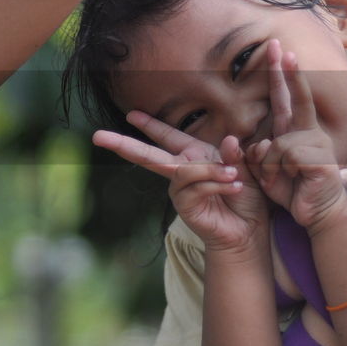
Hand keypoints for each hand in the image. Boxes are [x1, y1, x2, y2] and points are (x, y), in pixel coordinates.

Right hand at [93, 111, 267, 256]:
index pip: (168, 136)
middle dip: (124, 144)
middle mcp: (182, 171)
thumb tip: (229, 140)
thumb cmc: (246, 198)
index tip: (130, 114)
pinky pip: (196, 186)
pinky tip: (235, 187)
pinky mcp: (184, 206)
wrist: (248, 231)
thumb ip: (235, 154)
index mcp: (194, 156)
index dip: (150, 125)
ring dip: (212, 171)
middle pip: (148, 155)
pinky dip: (217, 184)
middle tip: (98, 136)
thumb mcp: (245, 169)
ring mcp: (180, 190)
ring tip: (235, 177)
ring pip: (185, 169)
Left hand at [245, 40, 346, 232]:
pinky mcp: (320, 160)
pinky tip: (293, 182)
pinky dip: (279, 172)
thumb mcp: (266, 170)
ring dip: (269, 166)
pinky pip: (287, 157)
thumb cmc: (292, 189)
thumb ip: (257, 153)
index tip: (282, 51)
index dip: (284, 75)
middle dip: (289, 73)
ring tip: (279, 179)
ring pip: (278, 143)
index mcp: (295, 131)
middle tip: (279, 46)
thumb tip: (258, 143)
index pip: (286, 98)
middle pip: (298, 97)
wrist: (316, 212)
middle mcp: (309, 132)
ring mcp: (317, 144)